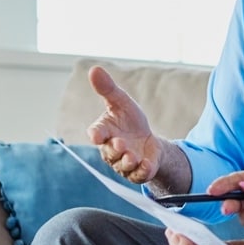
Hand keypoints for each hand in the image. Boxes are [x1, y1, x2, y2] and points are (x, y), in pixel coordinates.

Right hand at [86, 66, 161, 183]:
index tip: (96, 135)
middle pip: (109, 152)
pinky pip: (137, 175)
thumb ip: (108, 89)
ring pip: (122, 166)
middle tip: (121, 144)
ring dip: (127, 161)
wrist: (149, 141)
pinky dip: (142, 171)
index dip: (96, 134)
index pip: (96, 133)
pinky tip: (147, 164)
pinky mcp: (137, 172)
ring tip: (133, 156)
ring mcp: (124, 163)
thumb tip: (94, 69)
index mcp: (105, 132)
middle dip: (114, 149)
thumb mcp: (122, 103)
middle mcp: (111, 150)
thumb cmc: (130, 122)